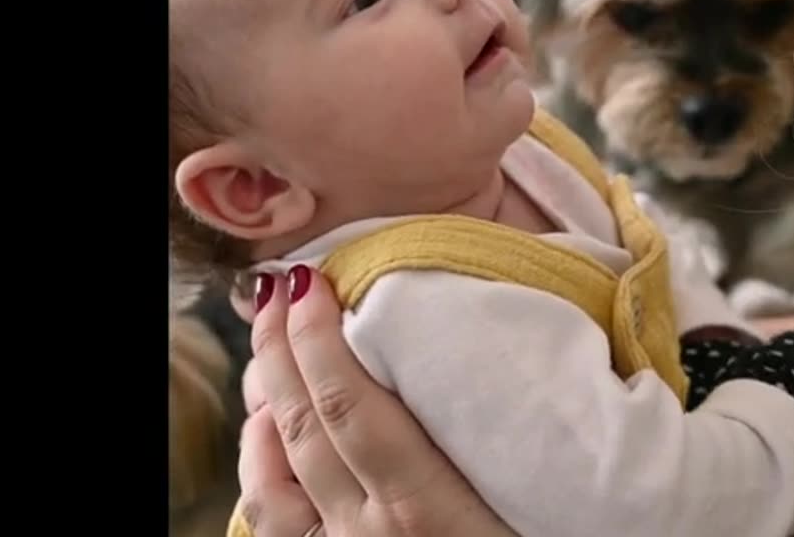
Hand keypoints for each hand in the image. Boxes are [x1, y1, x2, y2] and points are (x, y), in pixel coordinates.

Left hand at [237, 266, 517, 536]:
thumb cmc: (534, 530)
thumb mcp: (530, 485)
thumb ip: (497, 421)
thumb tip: (518, 338)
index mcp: (420, 502)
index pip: (346, 405)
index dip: (317, 337)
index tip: (313, 280)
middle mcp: (369, 528)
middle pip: (301, 425)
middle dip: (280, 345)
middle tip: (279, 285)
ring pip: (268, 473)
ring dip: (265, 401)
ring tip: (273, 346)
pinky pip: (270, 513)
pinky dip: (260, 463)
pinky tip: (268, 428)